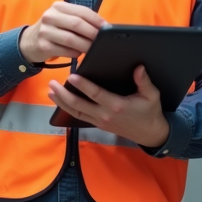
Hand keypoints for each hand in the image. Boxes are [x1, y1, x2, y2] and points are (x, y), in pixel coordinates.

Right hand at [18, 2, 105, 64]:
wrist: (28, 42)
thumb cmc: (52, 30)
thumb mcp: (62, 19)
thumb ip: (79, 20)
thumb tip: (103, 28)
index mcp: (58, 7)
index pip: (82, 11)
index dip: (97, 20)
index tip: (107, 28)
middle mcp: (50, 16)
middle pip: (77, 24)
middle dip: (93, 34)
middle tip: (102, 41)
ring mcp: (45, 31)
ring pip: (72, 39)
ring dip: (85, 46)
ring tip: (93, 49)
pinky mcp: (44, 46)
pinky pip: (65, 51)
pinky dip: (75, 53)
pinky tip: (78, 54)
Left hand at [47, 65, 169, 147]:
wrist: (149, 133)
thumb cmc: (150, 112)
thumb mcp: (152, 95)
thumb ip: (144, 81)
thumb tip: (139, 67)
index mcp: (117, 105)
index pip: (96, 94)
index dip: (83, 85)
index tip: (71, 76)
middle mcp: (105, 115)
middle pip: (79, 105)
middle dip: (63, 94)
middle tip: (52, 83)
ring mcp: (100, 121)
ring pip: (75, 112)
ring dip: (61, 102)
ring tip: (50, 91)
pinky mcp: (98, 124)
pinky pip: (79, 117)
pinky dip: (68, 109)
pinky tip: (60, 101)